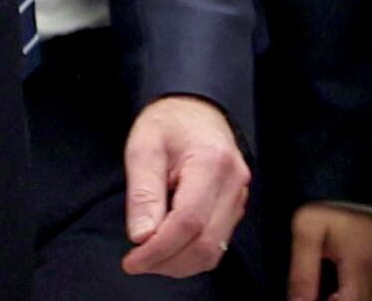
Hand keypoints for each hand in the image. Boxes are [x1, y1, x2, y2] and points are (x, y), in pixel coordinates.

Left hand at [120, 94, 250, 277]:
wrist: (195, 108)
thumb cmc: (167, 123)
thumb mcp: (144, 146)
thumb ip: (142, 192)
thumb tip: (142, 237)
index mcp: (211, 163)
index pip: (189, 221)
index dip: (159, 249)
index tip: (132, 260)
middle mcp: (233, 183)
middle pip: (204, 243)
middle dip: (167, 262)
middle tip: (136, 262)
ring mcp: (239, 197)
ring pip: (213, 250)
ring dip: (179, 263)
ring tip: (149, 256)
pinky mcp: (236, 207)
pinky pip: (217, 244)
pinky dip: (191, 255)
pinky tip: (168, 247)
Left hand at [289, 203, 371, 300]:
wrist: (354, 162)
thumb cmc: (328, 197)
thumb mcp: (306, 231)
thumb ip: (302, 274)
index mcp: (363, 266)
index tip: (312, 298)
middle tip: (319, 291)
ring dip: (354, 297)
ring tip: (330, 287)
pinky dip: (365, 291)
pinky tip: (346, 281)